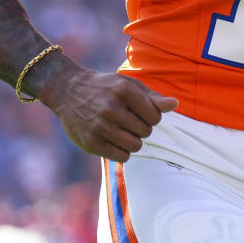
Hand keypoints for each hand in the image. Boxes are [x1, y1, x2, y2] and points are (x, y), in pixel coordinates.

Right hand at [39, 65, 178, 161]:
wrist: (68, 90)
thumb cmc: (106, 88)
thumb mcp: (129, 85)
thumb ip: (153, 97)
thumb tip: (175, 104)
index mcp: (124, 91)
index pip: (155, 116)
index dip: (152, 116)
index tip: (142, 112)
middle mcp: (111, 108)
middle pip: (146, 131)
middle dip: (142, 128)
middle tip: (130, 121)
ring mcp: (99, 126)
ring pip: (135, 146)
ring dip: (134, 141)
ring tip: (124, 131)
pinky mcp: (90, 142)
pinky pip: (121, 157)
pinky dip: (123, 152)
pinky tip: (115, 140)